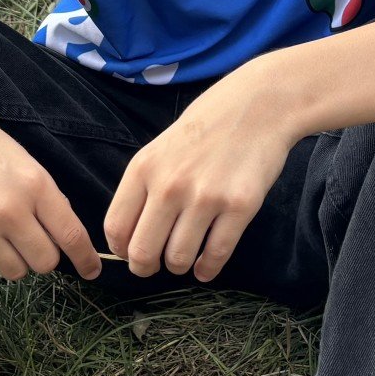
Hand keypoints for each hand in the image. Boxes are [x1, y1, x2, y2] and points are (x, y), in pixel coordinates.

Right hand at [0, 99, 100, 281]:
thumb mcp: (21, 161)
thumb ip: (43, 198)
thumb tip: (65, 238)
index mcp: (35, 184)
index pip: (71, 235)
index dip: (85, 259)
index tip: (91, 271)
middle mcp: (10, 209)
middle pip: (45, 263)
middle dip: (39, 254)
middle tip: (23, 236)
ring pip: (14, 272)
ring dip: (8, 258)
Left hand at [104, 67, 293, 281]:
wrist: (258, 106)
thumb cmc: (206, 127)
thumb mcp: (161, 147)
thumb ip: (145, 186)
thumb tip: (129, 236)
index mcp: (145, 168)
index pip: (116, 227)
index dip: (121, 250)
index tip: (130, 253)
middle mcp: (170, 185)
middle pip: (142, 252)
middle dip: (145, 268)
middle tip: (153, 267)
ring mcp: (205, 197)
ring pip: (178, 259)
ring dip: (178, 267)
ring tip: (183, 260)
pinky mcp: (239, 207)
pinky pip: (215, 255)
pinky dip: (207, 269)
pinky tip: (205, 267)